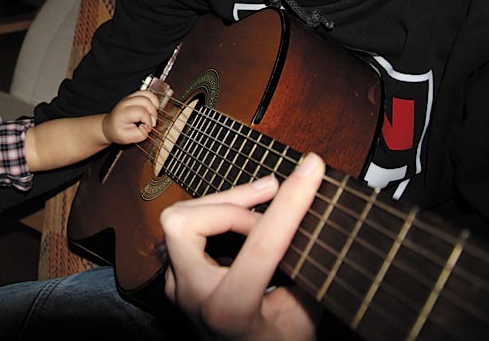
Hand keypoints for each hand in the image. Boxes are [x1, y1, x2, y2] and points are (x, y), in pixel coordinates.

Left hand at [103, 90, 157, 144]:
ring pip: (147, 94)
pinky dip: (153, 100)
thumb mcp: (127, 139)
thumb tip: (148, 126)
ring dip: (154, 105)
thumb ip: (140, 134)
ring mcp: (130, 97)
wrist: (109, 125)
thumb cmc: (117, 131)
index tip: (147, 128)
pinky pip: (147, 93)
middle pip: (145, 101)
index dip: (148, 121)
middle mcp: (126, 102)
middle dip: (152, 114)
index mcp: (123, 113)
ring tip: (152, 116)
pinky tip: (152, 109)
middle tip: (150, 124)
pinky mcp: (134, 96)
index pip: (141, 112)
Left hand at [161, 153, 325, 340]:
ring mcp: (177, 286)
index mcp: (229, 311)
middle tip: (274, 192)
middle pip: (184, 221)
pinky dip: (218, 218)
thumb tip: (312, 217)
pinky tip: (248, 220)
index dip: (291, 202)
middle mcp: (193, 296)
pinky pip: (187, 232)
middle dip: (231, 199)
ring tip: (266, 198)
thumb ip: (306, 270)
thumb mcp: (304, 320)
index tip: (312, 169)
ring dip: (223, 203)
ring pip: (180, 219)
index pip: (260, 245)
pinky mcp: (176, 277)